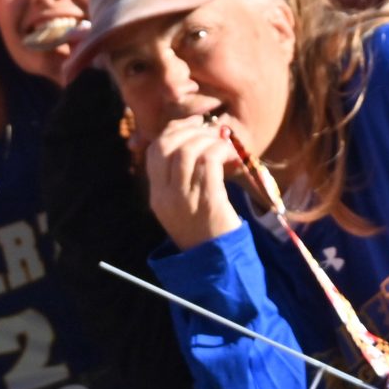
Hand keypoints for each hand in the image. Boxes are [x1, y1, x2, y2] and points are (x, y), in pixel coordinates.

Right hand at [141, 117, 243, 249]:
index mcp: (157, 196)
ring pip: (189, 150)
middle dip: (191, 131)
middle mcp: (165, 197)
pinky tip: (233, 156)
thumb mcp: (185, 205)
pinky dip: (221, 151)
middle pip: (167, 146)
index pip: (154, 150)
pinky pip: (209, 161)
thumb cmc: (206, 230)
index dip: (174, 130)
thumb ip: (183, 178)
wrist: (218, 263)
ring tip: (225, 144)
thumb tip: (196, 140)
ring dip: (210, 140)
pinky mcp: (208, 201)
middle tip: (213, 131)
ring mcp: (184, 199)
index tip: (195, 125)